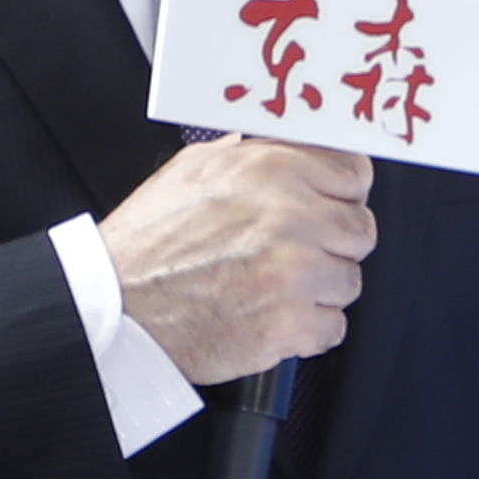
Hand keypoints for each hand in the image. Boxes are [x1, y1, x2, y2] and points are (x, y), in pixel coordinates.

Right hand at [102, 136, 375, 385]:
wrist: (116, 307)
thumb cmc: (148, 243)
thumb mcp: (196, 168)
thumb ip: (256, 155)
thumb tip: (297, 149)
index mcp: (272, 170)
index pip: (355, 174)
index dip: (344, 193)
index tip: (335, 205)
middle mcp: (289, 218)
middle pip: (361, 230)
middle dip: (334, 243)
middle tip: (299, 252)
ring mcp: (293, 274)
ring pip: (349, 281)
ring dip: (320, 288)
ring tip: (274, 287)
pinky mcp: (288, 326)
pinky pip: (333, 327)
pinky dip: (308, 329)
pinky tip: (271, 315)